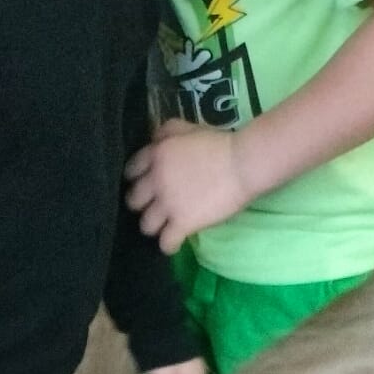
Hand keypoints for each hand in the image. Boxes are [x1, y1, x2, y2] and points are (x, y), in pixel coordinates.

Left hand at [126, 121, 253, 253]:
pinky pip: (165, 243)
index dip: (136, 179)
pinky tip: (175, 242)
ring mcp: (167, 204)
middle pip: (133, 201)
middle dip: (141, 204)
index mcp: (157, 155)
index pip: (131, 171)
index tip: (145, 185)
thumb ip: (168, 132)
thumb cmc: (220, 143)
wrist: (243, 163)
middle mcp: (156, 180)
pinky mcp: (182, 223)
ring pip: (145, 225)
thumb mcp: (189, 128)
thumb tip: (153, 138)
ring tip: (164, 226)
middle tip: (154, 206)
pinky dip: (169, 245)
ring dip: (154, 226)